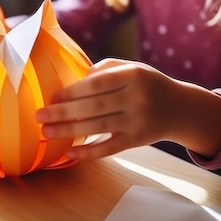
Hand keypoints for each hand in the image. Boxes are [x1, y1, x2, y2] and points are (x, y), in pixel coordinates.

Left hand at [35, 58, 220, 159]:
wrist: (181, 108)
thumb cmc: (147, 84)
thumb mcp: (132, 68)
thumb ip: (105, 69)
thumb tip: (76, 82)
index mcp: (134, 75)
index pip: (97, 83)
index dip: (73, 91)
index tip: (52, 97)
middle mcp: (137, 98)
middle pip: (94, 107)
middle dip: (63, 112)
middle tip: (39, 116)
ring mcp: (138, 121)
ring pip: (98, 128)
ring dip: (68, 131)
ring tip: (46, 132)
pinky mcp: (137, 141)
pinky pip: (109, 149)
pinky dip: (88, 152)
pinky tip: (69, 153)